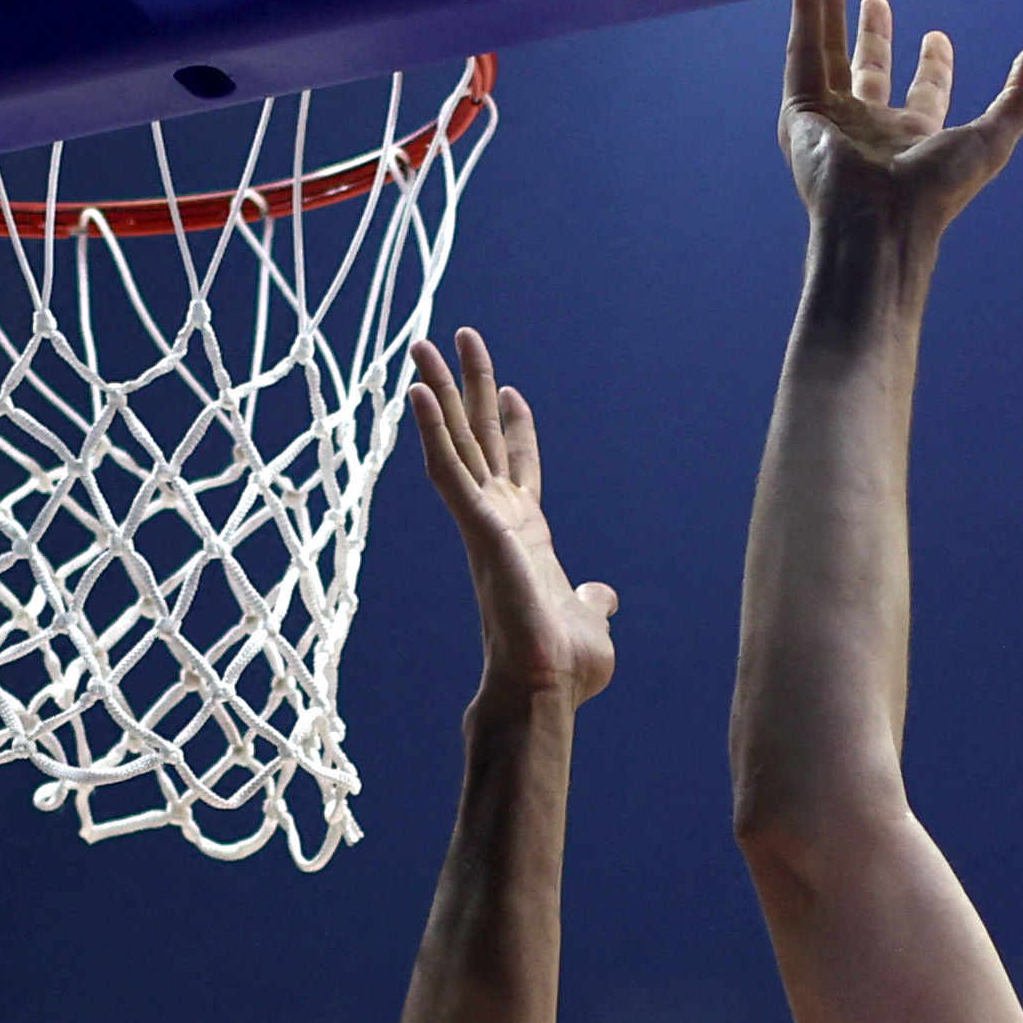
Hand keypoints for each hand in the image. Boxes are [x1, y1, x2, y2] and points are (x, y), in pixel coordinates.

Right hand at [409, 330, 616, 704]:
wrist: (545, 686)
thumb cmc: (564, 664)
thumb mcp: (590, 617)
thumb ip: (594, 599)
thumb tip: (604, 595)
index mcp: (527, 534)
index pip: (519, 467)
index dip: (517, 428)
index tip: (512, 391)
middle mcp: (500, 519)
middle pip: (481, 438)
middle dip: (470, 387)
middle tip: (459, 337)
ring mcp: (483, 520)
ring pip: (457, 441)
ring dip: (440, 391)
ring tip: (422, 344)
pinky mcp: (475, 526)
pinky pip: (446, 470)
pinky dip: (431, 430)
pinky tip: (419, 391)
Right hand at [780, 0, 1022, 244]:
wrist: (878, 220)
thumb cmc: (936, 191)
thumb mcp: (991, 140)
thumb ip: (1017, 99)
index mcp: (916, 139)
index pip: (926, 93)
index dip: (934, 65)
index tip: (938, 35)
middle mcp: (872, 129)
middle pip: (873, 70)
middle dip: (874, 36)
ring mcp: (834, 120)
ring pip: (830, 54)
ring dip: (830, 14)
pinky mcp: (801, 111)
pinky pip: (802, 53)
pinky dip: (805, 15)